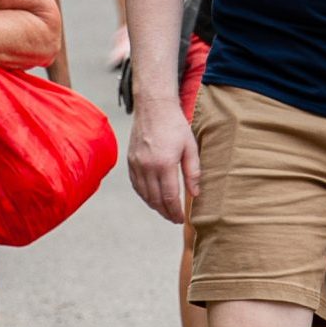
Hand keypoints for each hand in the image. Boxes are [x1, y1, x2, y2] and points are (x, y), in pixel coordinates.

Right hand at [129, 96, 199, 222]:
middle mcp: (147, 167)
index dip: (176, 211)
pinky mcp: (130, 160)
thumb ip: (193, 172)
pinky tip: (151, 198)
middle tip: (174, 219)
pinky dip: (144, 195)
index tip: (181, 219)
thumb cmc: (175, 125)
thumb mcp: (190, 147)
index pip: (170, 197)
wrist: (153, 107)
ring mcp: (136, 164)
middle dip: (166, 212)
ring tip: (165, 211)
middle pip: (155, 199)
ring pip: (144, 194)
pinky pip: (136, 185)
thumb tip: (195, 194)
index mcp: (164, 164)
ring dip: (154, 206)